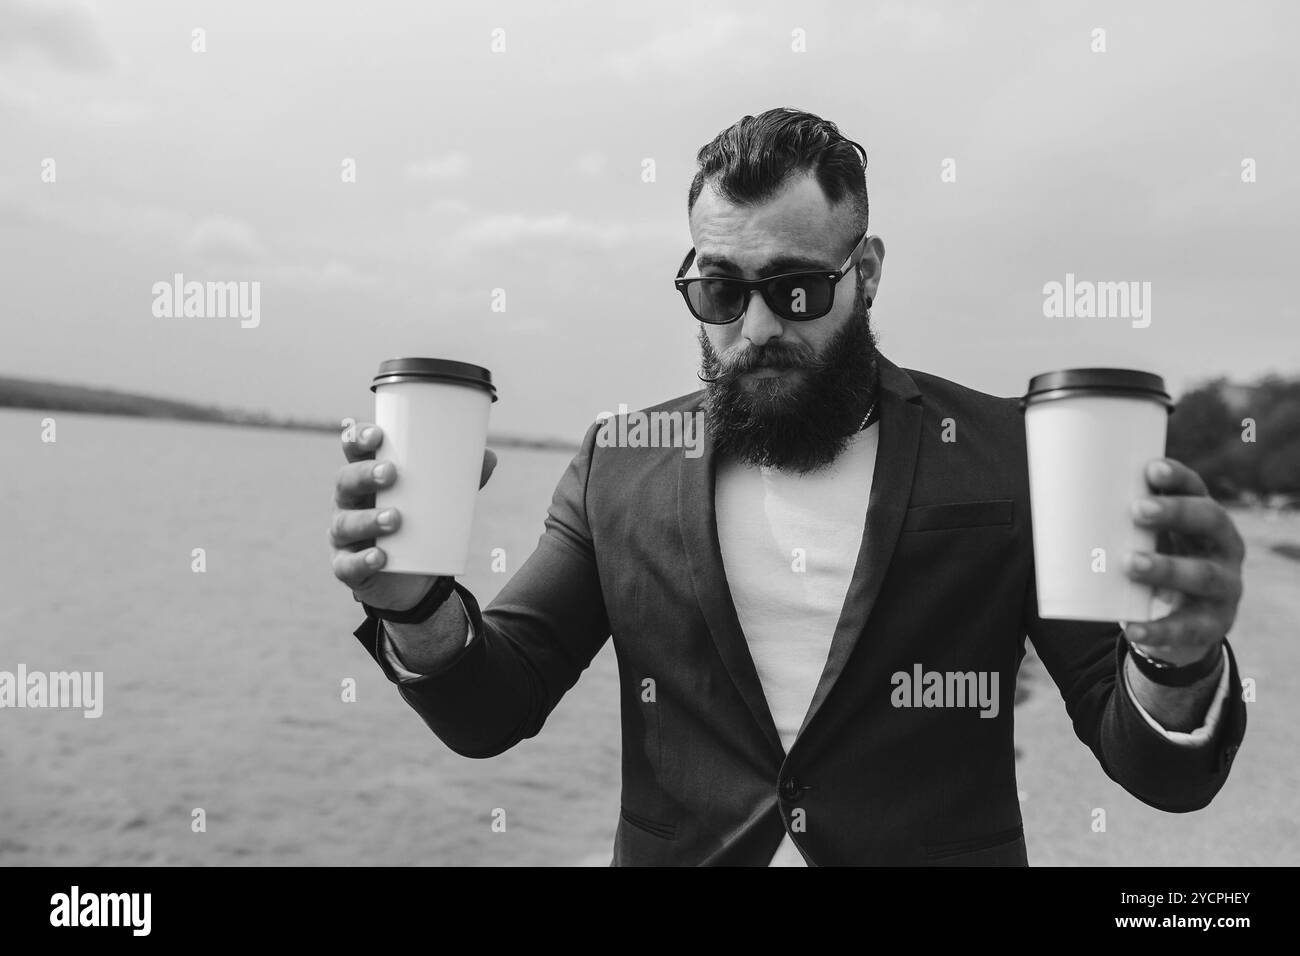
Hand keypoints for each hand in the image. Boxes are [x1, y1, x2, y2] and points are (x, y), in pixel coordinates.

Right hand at [330, 422, 497, 611]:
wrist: (413, 578)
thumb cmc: (419, 522)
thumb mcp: (438, 499)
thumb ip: (460, 479)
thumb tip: (489, 457)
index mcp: (365, 477)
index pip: (353, 451)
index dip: (357, 439)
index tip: (377, 435)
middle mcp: (348, 502)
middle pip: (345, 481)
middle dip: (364, 474)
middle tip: (391, 474)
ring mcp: (344, 536)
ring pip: (345, 523)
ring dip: (368, 519)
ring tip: (395, 519)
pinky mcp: (347, 566)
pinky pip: (348, 564)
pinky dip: (362, 560)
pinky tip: (379, 557)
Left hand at [1122, 457, 1244, 665]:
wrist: (1182, 621)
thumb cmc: (1154, 562)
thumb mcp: (1146, 539)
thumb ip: (1116, 520)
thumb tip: (1053, 494)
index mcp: (1206, 519)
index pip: (1198, 489)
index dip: (1178, 478)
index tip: (1151, 468)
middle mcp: (1224, 547)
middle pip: (1210, 522)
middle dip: (1176, 512)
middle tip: (1136, 509)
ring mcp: (1224, 587)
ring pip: (1202, 575)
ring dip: (1166, 567)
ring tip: (1129, 563)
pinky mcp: (1212, 625)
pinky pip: (1186, 628)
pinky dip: (1157, 629)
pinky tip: (1132, 628)